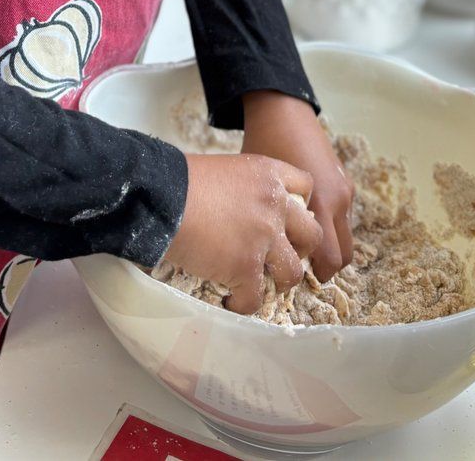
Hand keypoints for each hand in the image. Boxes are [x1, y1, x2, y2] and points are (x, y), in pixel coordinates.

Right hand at [163, 153, 322, 315]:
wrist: (162, 197)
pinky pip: (256, 298)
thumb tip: (242, 211)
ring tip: (259, 284)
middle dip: (299, 249)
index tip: (286, 219)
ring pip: (292, 272)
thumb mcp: (225, 169)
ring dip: (278, 282)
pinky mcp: (246, 266)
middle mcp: (275, 204)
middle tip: (278, 256)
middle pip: (312, 234)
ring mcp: (265, 237)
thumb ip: (246, 188)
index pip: (306, 186)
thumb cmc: (181, 180)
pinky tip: (229, 301)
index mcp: (269, 174)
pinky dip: (243, 304)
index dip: (300, 206)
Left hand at [241, 91, 353, 282]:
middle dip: (323, 268)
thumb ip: (268, 222)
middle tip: (294, 269)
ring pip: (343, 236)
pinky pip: (341, 215)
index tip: (286, 279)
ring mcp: (344, 190)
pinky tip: (301, 217)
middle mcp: (337, 200)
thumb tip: (255, 255)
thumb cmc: (262, 145)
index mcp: (319, 204)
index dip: (309, 276)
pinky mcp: (344, 181)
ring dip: (326, 246)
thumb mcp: (261, 188)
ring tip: (294, 243)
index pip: (328, 261)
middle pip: (342, 256)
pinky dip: (328, 225)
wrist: (282, 110)